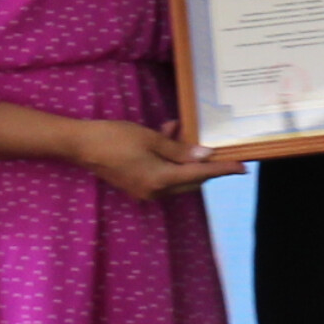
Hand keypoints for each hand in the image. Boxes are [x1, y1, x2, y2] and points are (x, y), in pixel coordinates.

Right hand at [72, 118, 238, 200]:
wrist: (81, 146)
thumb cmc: (115, 138)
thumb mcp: (150, 139)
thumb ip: (178, 149)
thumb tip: (204, 156)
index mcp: (161, 180)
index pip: (201, 174)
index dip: (223, 170)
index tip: (242, 168)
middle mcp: (156, 191)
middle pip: (191, 179)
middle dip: (205, 164)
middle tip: (219, 148)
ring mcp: (145, 190)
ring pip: (177, 175)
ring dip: (185, 157)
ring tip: (184, 132)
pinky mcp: (137, 184)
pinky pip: (162, 173)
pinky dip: (168, 157)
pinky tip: (167, 133)